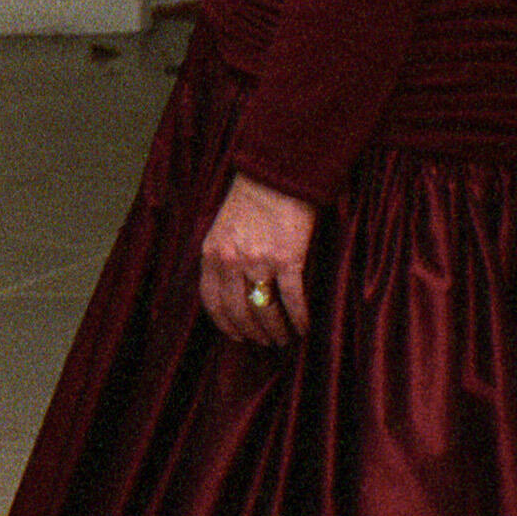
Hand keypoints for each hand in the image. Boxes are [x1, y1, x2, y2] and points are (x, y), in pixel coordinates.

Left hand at [195, 173, 315, 343]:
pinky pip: (292, 299)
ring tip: (284, 339)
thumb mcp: (223, 227)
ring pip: (264, 310)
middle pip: (238, 311)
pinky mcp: (287, 259)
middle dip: (252, 333)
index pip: (212, 301)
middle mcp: (231, 261)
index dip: (225, 324)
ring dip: (275, 330)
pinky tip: (305, 328)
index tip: (236, 337)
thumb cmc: (252, 197)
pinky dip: (299, 318)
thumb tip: (234, 288)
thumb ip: (223, 256)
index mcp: (211, 253)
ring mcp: (258, 261)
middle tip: (264, 343)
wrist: (277, 172)